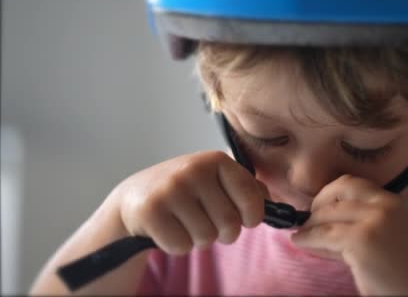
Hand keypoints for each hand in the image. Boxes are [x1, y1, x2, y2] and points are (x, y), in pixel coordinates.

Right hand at [111, 151, 268, 254]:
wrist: (136, 196)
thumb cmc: (186, 191)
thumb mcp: (216, 180)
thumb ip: (246, 187)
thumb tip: (271, 201)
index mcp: (216, 160)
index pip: (252, 197)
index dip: (252, 216)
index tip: (246, 219)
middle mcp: (193, 170)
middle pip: (229, 224)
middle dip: (222, 232)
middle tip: (207, 222)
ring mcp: (170, 189)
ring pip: (205, 238)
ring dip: (199, 239)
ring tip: (185, 223)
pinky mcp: (150, 210)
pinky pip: (181, 246)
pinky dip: (178, 245)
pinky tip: (169, 228)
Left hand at [290, 175, 407, 295]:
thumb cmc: (401, 274)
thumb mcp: (384, 239)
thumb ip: (357, 226)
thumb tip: (317, 223)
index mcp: (397, 202)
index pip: (357, 184)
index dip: (333, 193)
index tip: (320, 205)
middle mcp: (388, 205)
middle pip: (341, 189)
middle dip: (319, 201)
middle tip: (308, 217)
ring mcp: (375, 221)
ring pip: (329, 212)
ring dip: (310, 223)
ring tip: (301, 233)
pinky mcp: (361, 240)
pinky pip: (324, 235)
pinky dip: (308, 238)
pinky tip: (299, 241)